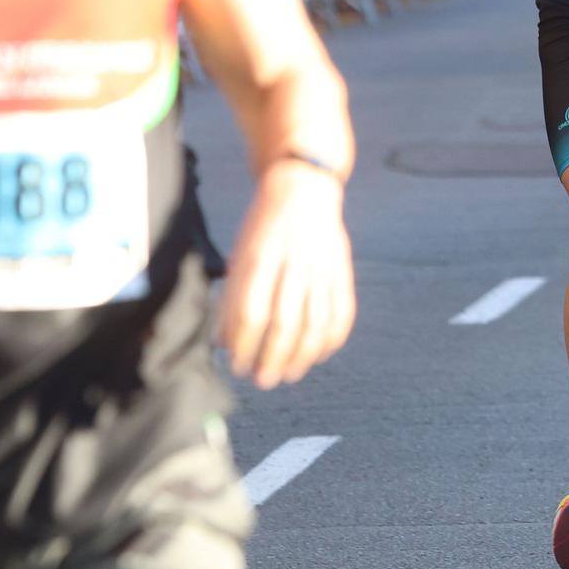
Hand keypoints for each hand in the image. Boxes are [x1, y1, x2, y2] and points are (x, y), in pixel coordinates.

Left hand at [221, 162, 356, 389]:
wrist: (303, 188)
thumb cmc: (262, 226)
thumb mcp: (240, 253)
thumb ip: (234, 296)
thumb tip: (225, 343)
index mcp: (261, 257)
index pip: (252, 313)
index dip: (245, 346)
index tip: (237, 365)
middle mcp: (294, 263)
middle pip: (285, 323)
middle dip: (272, 359)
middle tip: (262, 380)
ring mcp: (323, 267)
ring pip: (316, 323)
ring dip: (302, 356)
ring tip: (288, 374)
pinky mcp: (342, 270)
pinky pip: (342, 313)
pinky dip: (332, 340)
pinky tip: (318, 355)